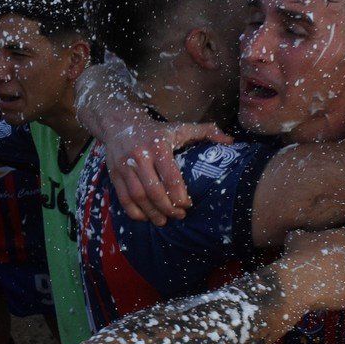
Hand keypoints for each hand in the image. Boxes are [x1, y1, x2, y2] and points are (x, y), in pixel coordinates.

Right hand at [105, 118, 231, 225]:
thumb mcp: (181, 127)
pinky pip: (123, 198)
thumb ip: (207, 131)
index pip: (171, 177)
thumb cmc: (156, 129)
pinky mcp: (114, 174)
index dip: (180, 196)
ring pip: (138, 197)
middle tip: (178, 216)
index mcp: (158, 145)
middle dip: (168, 208)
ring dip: (151, 213)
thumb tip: (230, 141)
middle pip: (154, 190)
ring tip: (163, 221)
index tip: (188, 205)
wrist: (119, 122)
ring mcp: (125, 166)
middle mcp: (140, 156)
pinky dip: (134, 212)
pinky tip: (145, 217)